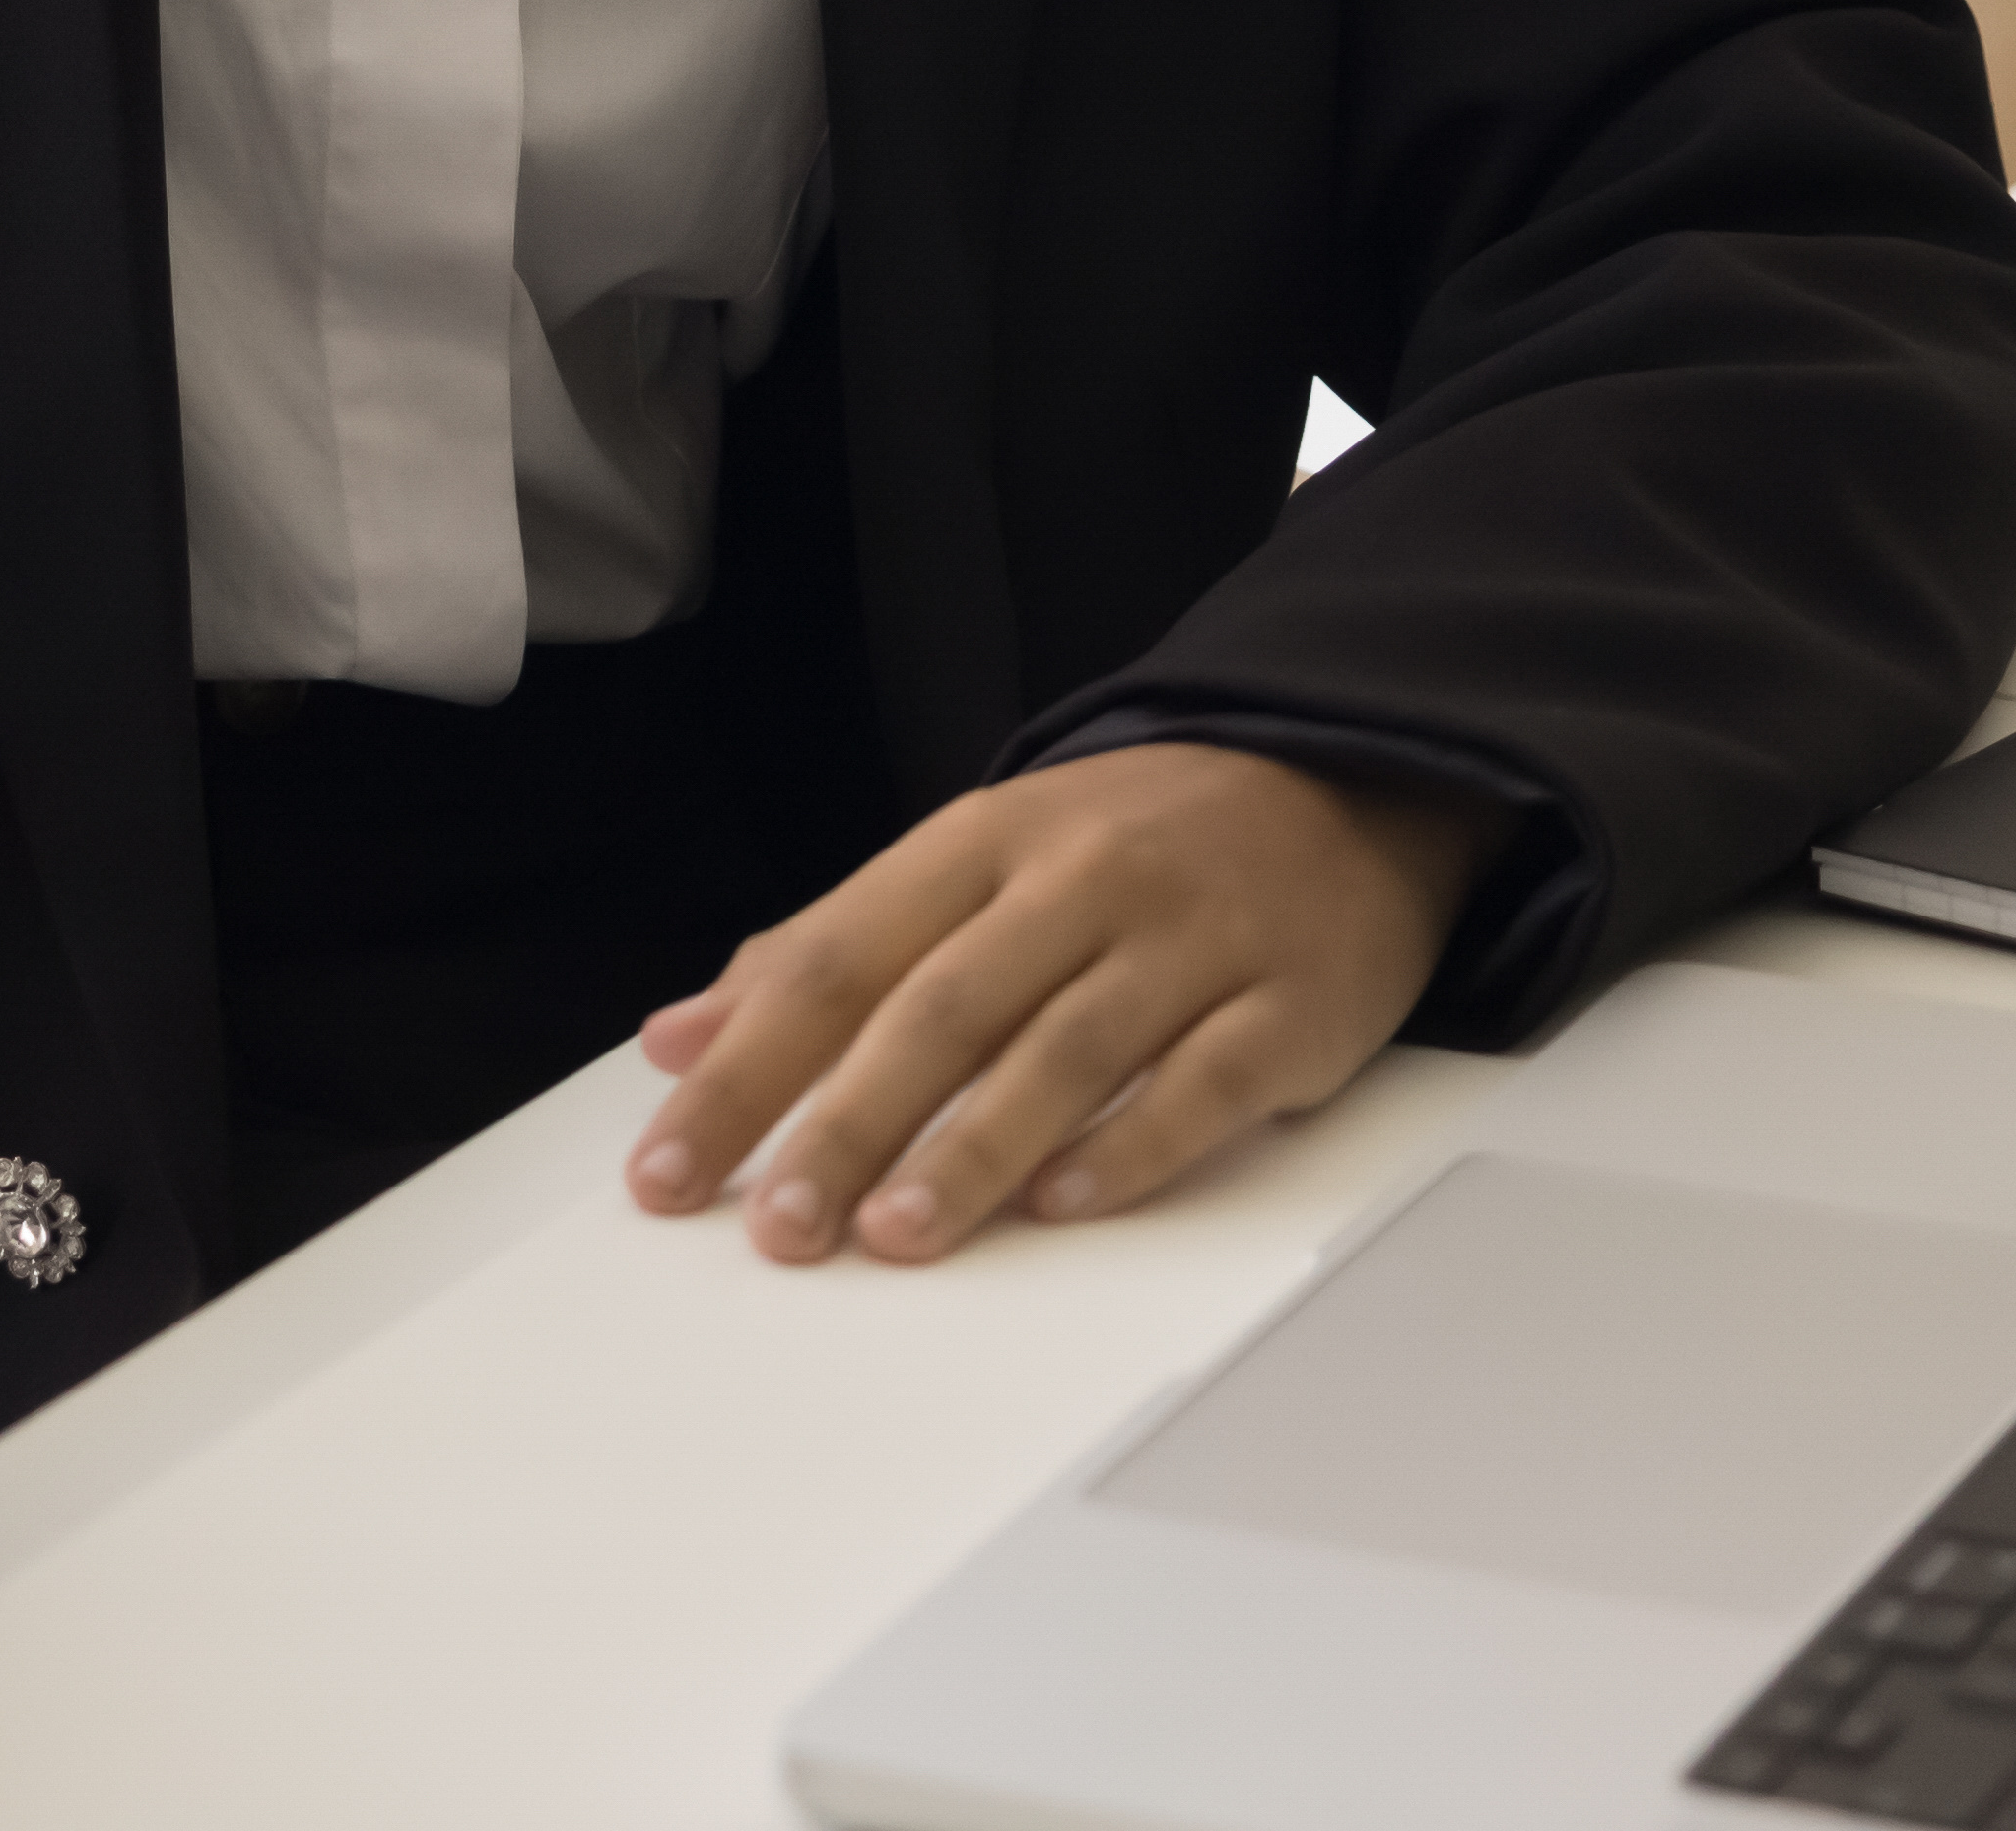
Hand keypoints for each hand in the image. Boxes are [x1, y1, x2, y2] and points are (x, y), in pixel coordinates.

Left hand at [624, 742, 1495, 1265]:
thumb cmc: (1132, 843)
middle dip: (845, 1123)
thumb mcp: (972, 860)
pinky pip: (1204, 1080)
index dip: (747, 1066)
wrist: (1343, 782)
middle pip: (940, 1008)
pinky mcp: (1290, 1004)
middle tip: (778, 1226)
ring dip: (972, 1147)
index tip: (672, 1166)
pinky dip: (1132, 1145)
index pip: (836, 957)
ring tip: (895, 1234)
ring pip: (1063, 1047)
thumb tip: (684, 1037)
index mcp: (980, 842)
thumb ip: (831, 948)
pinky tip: (1064, 1203)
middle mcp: (1078, 881)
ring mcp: (1189, 940)